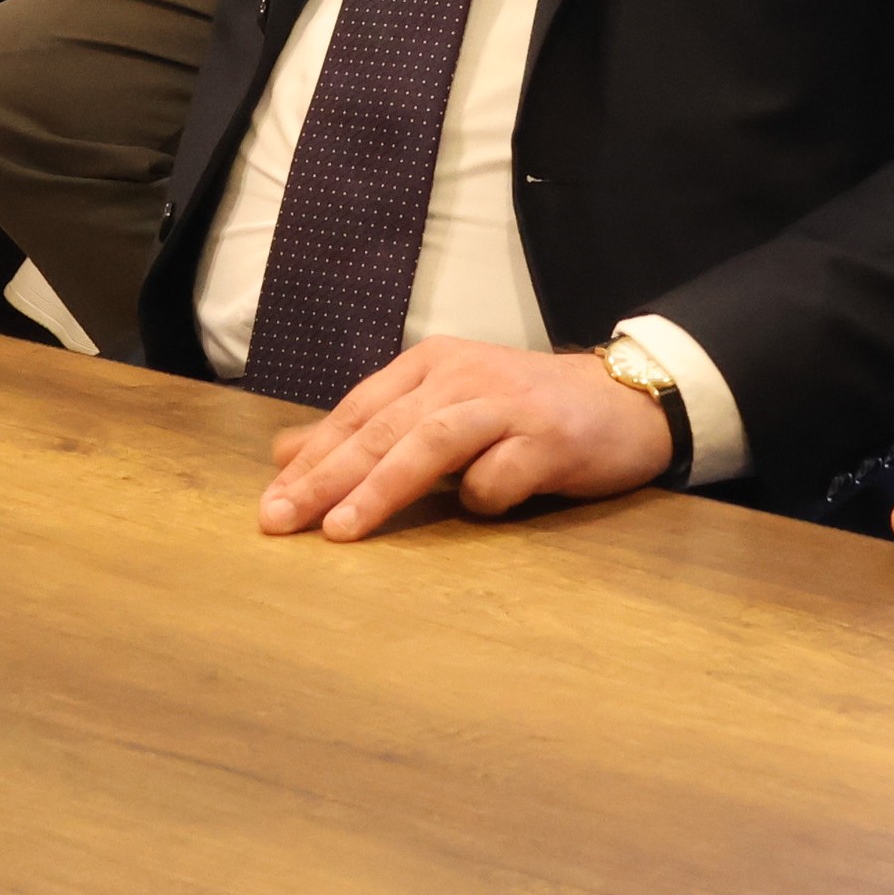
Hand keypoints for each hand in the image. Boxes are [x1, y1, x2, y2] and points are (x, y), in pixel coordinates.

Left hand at [257, 336, 674, 539]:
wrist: (624, 399)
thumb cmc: (523, 412)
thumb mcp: (441, 408)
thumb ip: (370, 428)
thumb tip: (283, 454)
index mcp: (430, 365)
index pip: (357, 412)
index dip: (311, 458)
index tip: (269, 503)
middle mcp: (462, 375)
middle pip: (382, 428)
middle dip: (326, 477)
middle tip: (280, 519)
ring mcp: (506, 403)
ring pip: (429, 442)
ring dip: (381, 487)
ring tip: (340, 530)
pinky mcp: (549, 436)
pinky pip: (500, 474)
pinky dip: (481, 495)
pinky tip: (479, 507)